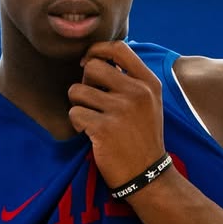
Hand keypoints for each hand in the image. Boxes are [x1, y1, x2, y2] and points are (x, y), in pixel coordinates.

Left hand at [68, 40, 166, 191]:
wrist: (147, 174)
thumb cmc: (141, 135)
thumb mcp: (148, 102)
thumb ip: (129, 79)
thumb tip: (97, 57)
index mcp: (148, 83)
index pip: (118, 48)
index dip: (96, 50)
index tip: (87, 63)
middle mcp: (137, 92)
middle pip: (92, 67)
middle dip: (84, 83)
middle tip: (91, 101)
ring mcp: (121, 110)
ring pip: (77, 91)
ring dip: (78, 105)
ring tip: (91, 119)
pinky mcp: (104, 128)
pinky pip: (74, 113)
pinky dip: (77, 124)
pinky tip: (90, 133)